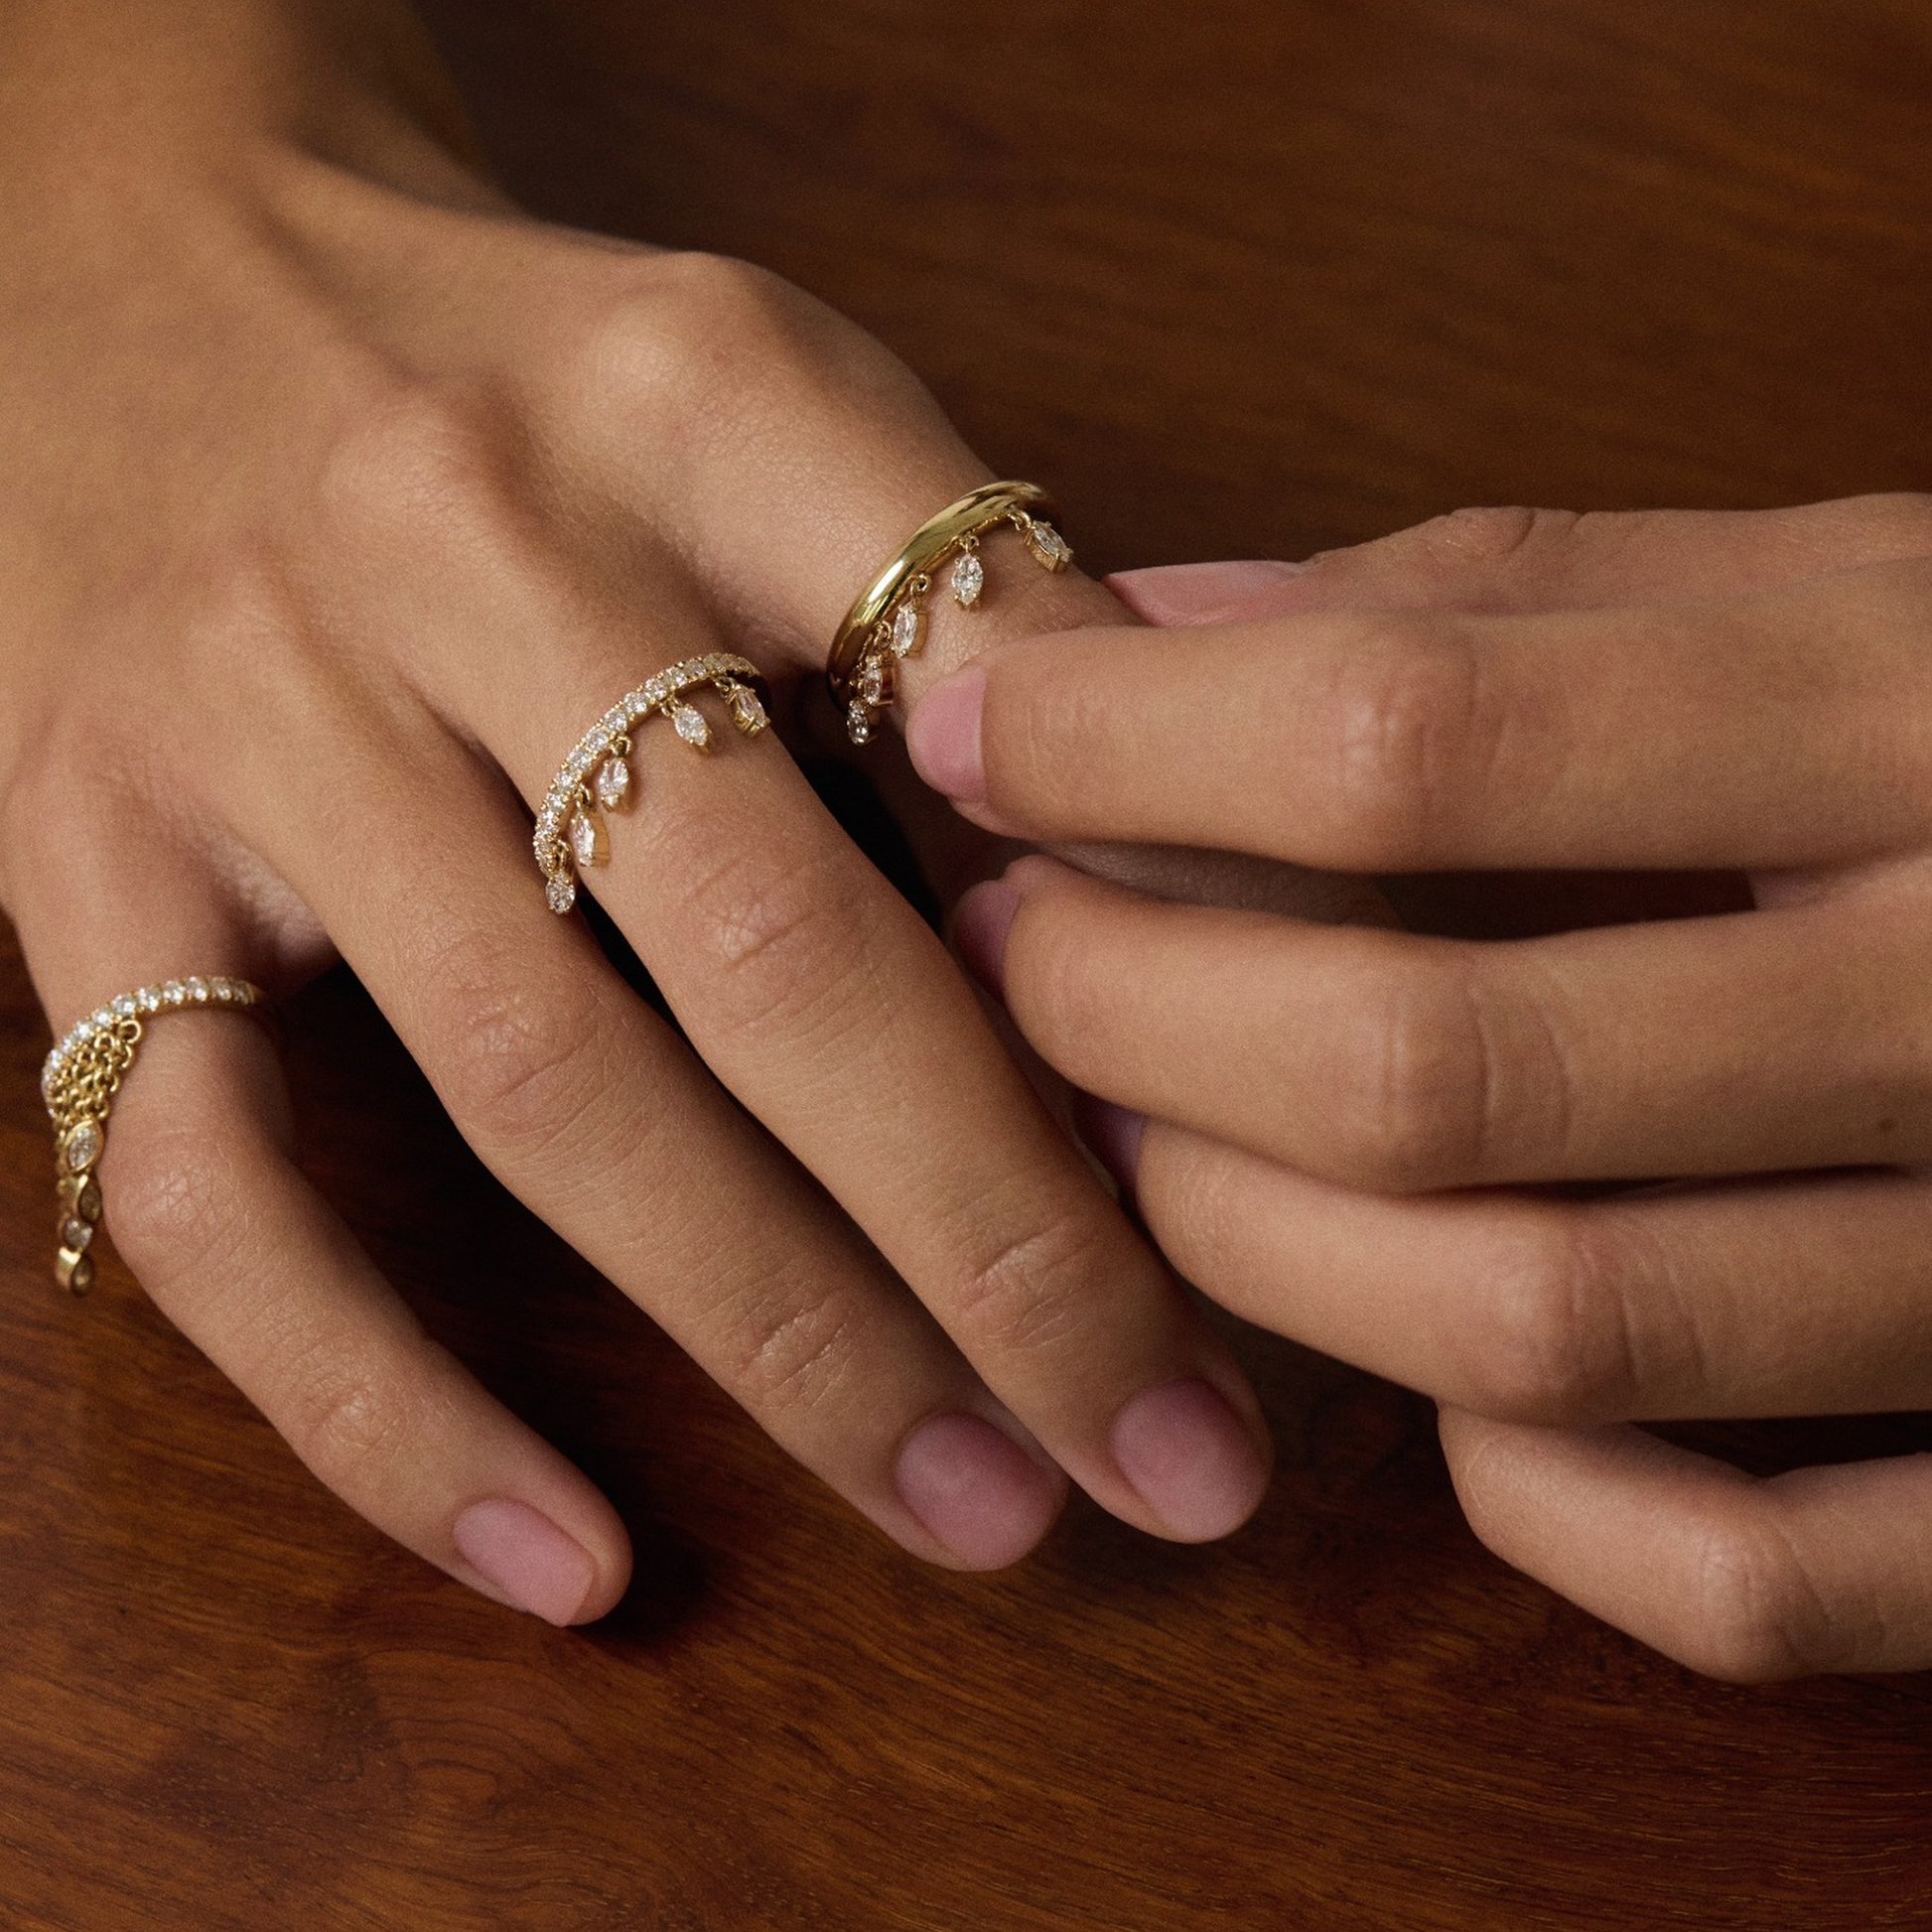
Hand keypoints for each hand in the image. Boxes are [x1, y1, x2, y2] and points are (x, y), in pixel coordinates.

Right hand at [0, 0, 1276, 1621]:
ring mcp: (250, 712)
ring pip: (552, 1096)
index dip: (1157, 960)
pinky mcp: (79, 865)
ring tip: (985, 1511)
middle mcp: (464, 537)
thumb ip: (970, 628)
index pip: (995, 703)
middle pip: (785, 954)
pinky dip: (391, 1413)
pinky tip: (569, 1564)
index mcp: (699, 393)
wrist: (147, 274)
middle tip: (1182, 1453)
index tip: (1288, 1170)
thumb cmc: (533, 382)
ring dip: (795, 1349)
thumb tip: (1201, 922)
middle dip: (1015, 1244)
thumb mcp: (774, 402)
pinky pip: (217, 1197)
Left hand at [908, 494, 1931, 1677]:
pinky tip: (1430, 1373)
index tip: (975, 727)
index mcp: (1925, 721)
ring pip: (1537, 1328)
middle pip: (1428, 1066)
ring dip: (1256, 1243)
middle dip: (1133, 1014)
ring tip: (1137, 1130)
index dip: (1131, 740)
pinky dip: (1527, 1494)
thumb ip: (1509, 599)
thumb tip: (1159, 626)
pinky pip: (1742, 1578)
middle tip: (1012, 948)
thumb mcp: (1835, 582)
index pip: (1419, 736)